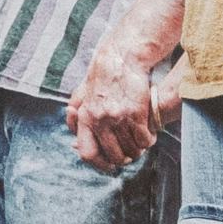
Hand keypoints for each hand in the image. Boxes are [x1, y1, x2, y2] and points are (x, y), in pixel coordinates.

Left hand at [67, 48, 172, 171]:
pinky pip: (144, 139)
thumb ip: (77, 113)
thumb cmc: (104, 74)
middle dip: (123, 158)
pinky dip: (148, 141)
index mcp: (85, 117)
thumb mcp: (83, 92)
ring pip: (131, 149)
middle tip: (130, 154)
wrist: (122, 57)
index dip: (99, 164)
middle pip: (113, 155)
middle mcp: (100, 120)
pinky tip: (149, 134)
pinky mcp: (136, 114)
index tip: (109, 166)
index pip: (87, 153)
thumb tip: (73, 132)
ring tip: (141, 144)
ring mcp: (118, 118)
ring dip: (138, 150)